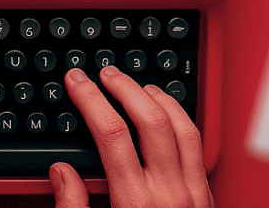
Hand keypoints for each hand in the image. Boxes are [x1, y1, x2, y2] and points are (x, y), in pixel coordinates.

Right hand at [51, 66, 213, 207]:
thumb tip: (62, 172)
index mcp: (135, 203)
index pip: (112, 133)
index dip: (91, 99)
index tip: (77, 82)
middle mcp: (169, 193)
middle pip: (150, 119)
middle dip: (124, 88)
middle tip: (104, 73)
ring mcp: (193, 192)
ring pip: (182, 125)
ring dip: (157, 97)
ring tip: (135, 84)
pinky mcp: (207, 195)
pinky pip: (196, 143)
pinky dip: (179, 117)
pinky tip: (165, 111)